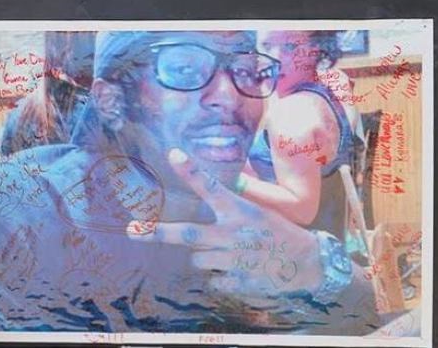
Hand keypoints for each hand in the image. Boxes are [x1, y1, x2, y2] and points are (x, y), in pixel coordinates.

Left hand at [127, 148, 320, 298]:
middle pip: (188, 234)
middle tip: (132, 229)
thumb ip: (231, 207)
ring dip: (205, 255)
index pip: (210, 187)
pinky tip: (238, 269)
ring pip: (198, 259)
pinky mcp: (235, 282)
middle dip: (157, 232)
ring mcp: (232, 260)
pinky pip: (213, 278)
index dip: (191, 171)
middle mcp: (231, 234)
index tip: (173, 155)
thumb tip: (209, 199)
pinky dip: (219, 274)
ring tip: (228, 252)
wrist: (305, 264)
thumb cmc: (280, 232)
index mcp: (239, 210)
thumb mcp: (258, 210)